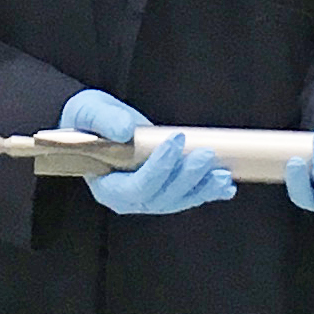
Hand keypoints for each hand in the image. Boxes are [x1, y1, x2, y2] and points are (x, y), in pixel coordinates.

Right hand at [60, 86, 235, 216]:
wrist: (93, 124)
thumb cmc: (88, 120)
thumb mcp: (91, 112)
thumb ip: (105, 120)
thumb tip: (125, 130)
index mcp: (107, 186)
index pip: (136, 187)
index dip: (158, 168)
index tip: (175, 141)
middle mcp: (128, 199)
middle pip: (161, 198)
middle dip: (186, 178)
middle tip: (205, 156)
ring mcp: (147, 197)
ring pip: (177, 201)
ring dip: (202, 189)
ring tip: (222, 175)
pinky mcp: (162, 189)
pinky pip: (186, 196)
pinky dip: (207, 191)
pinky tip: (225, 186)